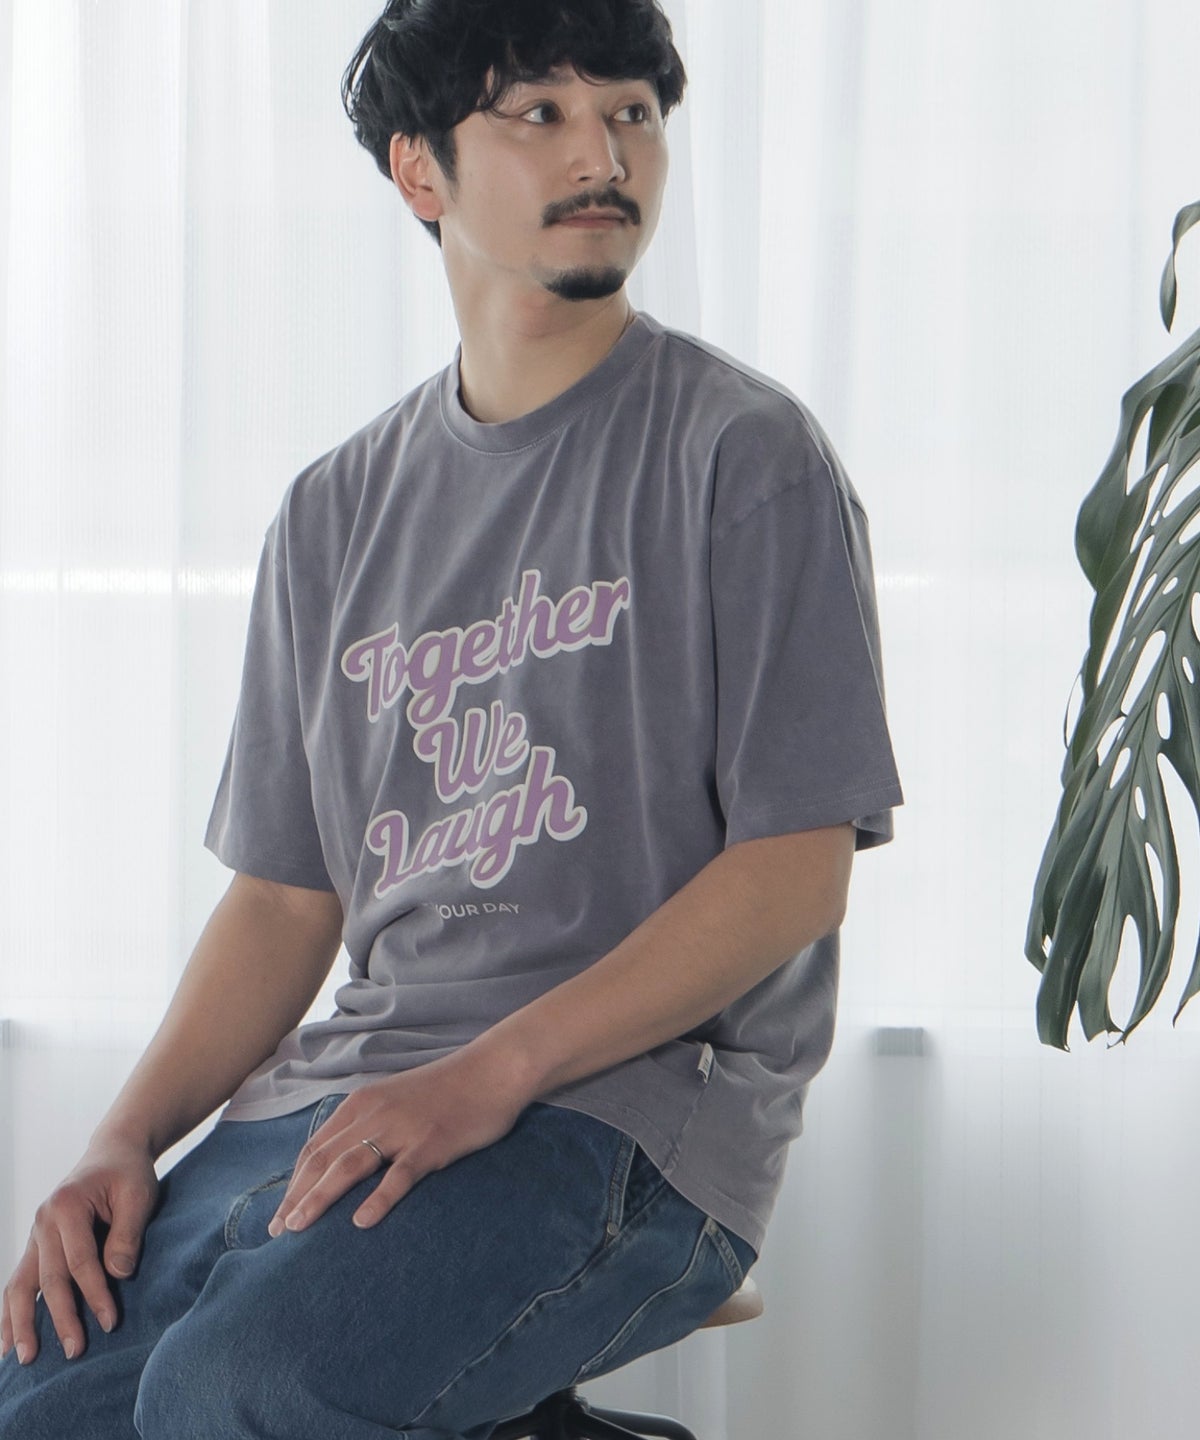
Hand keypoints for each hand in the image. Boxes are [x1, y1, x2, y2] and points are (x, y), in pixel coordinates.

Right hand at [1, 1137, 158, 1364]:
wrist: (113, 1151)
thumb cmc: (128, 1173)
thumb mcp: (138, 1195)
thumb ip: (128, 1233)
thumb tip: (118, 1275)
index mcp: (66, 1204)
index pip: (80, 1260)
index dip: (95, 1293)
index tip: (110, 1322)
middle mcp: (43, 1220)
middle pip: (49, 1278)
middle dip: (62, 1317)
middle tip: (76, 1351)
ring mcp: (35, 1233)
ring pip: (21, 1284)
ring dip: (21, 1323)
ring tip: (25, 1359)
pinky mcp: (36, 1244)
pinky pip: (19, 1281)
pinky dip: (11, 1311)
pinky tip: (7, 1341)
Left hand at [268, 1050, 529, 1235]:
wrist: (492, 1070)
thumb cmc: (448, 1090)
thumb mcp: (397, 1100)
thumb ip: (370, 1124)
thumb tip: (345, 1163)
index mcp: (362, 1104)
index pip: (314, 1148)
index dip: (292, 1183)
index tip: (280, 1215)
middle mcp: (374, 1114)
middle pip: (321, 1159)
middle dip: (295, 1198)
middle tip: (277, 1233)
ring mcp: (402, 1128)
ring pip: (348, 1166)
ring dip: (319, 1198)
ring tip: (298, 1229)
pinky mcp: (431, 1143)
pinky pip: (399, 1175)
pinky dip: (377, 1198)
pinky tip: (361, 1222)